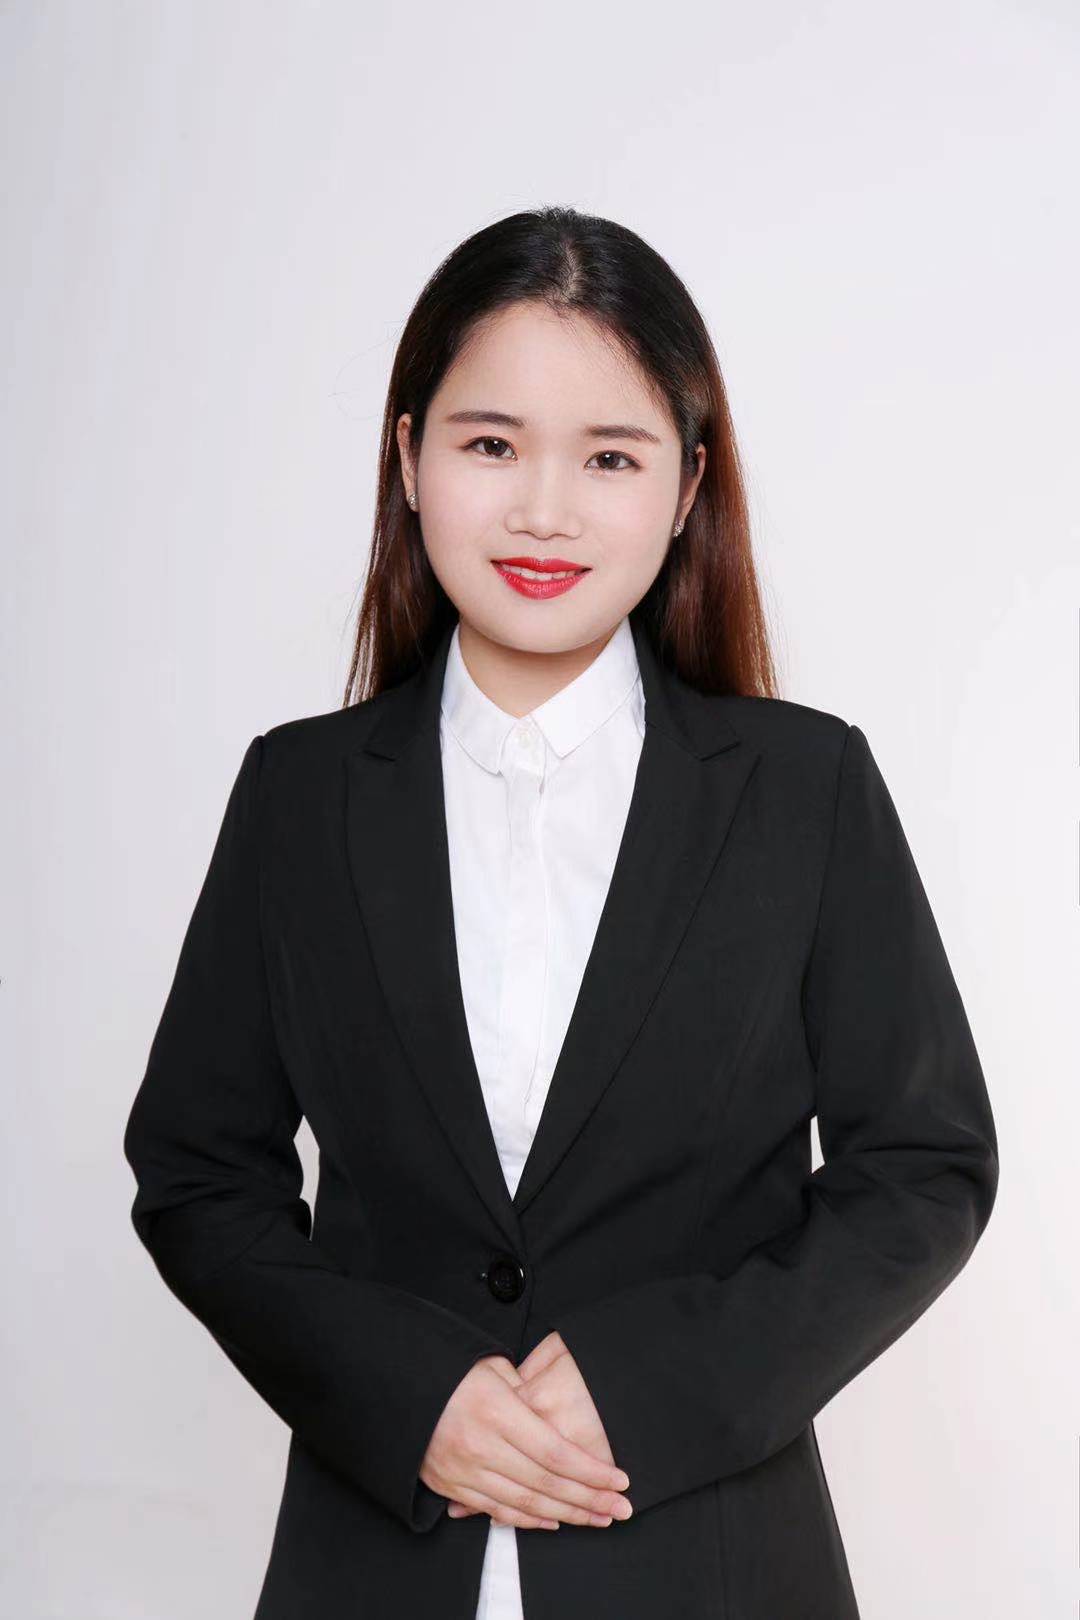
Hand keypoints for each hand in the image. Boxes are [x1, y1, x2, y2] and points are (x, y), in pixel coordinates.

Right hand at [421, 1351, 631, 1530]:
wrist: (394, 1383)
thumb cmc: (449, 1368)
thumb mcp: (491, 1366)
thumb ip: (525, 1393)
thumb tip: (554, 1417)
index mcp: (496, 1411)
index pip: (555, 1452)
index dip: (591, 1470)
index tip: (619, 1478)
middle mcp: (481, 1446)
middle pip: (546, 1483)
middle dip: (589, 1499)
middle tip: (620, 1508)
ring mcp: (463, 1470)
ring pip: (524, 1504)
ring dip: (566, 1514)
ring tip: (597, 1518)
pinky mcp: (450, 1484)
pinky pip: (496, 1510)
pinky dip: (528, 1520)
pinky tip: (554, 1521)